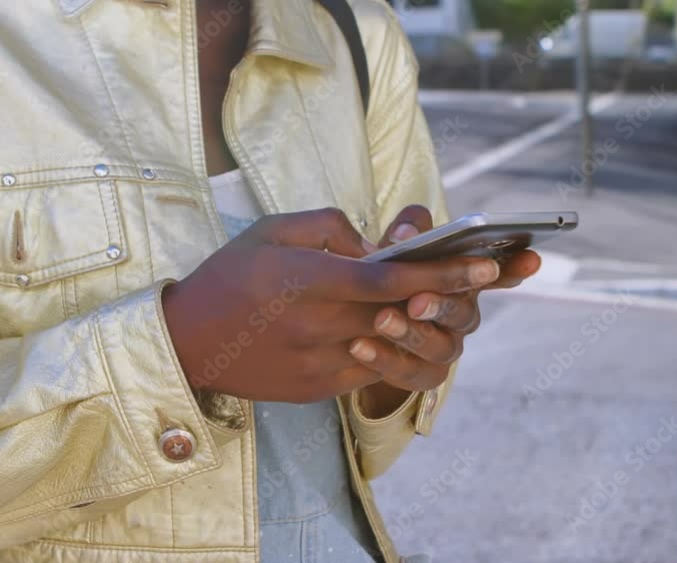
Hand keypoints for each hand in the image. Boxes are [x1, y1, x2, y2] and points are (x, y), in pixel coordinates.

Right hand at [162, 208, 501, 403]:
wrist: (186, 344)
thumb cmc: (229, 277)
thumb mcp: (271, 230)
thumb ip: (331, 225)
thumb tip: (378, 244)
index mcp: (303, 279)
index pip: (389, 279)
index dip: (443, 272)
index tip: (487, 264)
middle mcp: (315, 325)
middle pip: (402, 313)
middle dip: (451, 295)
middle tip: (490, 276)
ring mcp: (317, 363)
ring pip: (393, 344)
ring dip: (424, 324)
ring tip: (443, 300)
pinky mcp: (316, 388)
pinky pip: (371, 368)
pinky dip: (391, 346)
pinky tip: (397, 327)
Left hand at [351, 206, 540, 411]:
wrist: (355, 326)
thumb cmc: (386, 273)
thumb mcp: (396, 246)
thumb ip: (408, 231)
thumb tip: (406, 236)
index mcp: (463, 279)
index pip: (500, 271)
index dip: (516, 266)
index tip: (530, 258)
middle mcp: (462, 314)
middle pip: (464, 312)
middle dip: (443, 304)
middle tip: (417, 300)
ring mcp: (445, 347)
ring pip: (440, 347)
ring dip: (411, 334)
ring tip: (381, 320)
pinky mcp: (422, 374)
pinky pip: (411, 374)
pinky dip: (384, 361)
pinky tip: (359, 346)